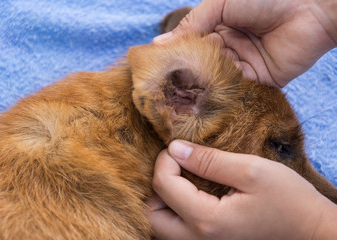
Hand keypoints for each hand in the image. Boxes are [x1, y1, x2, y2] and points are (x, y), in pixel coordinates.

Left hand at [147, 140, 336, 239]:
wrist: (310, 230)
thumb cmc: (288, 200)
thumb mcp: (251, 171)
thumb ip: (209, 161)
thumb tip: (175, 149)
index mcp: (208, 220)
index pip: (163, 185)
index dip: (165, 160)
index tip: (178, 146)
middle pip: (152, 213)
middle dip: (157, 184)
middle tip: (175, 165)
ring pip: (161, 225)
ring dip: (163, 199)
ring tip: (180, 177)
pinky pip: (176, 230)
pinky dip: (174, 210)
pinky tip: (188, 192)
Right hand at [154, 0, 336, 86]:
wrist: (312, 6)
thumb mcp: (222, 4)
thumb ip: (193, 24)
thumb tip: (159, 44)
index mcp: (219, 28)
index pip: (192, 46)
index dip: (176, 57)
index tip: (156, 70)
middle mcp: (229, 48)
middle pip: (201, 66)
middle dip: (185, 76)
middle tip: (164, 89)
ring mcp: (243, 65)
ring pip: (215, 79)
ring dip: (199, 87)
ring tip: (178, 98)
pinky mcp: (258, 80)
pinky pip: (235, 89)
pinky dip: (220, 94)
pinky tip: (203, 100)